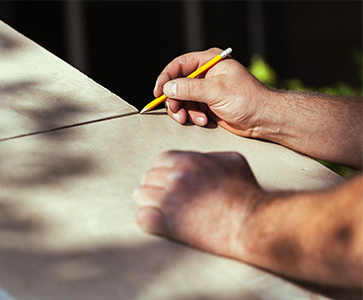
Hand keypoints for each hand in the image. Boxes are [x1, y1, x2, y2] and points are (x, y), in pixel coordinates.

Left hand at [132, 151, 266, 257]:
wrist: (251, 222)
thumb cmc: (246, 192)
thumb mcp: (232, 160)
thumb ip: (209, 156)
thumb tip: (198, 159)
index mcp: (187, 161)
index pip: (159, 161)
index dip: (163, 172)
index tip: (169, 182)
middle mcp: (175, 177)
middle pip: (148, 177)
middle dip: (156, 187)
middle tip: (167, 199)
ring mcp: (168, 200)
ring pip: (140, 195)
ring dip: (149, 202)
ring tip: (161, 211)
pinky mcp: (167, 222)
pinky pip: (142, 217)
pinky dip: (149, 220)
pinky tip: (159, 223)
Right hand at [154, 48, 270, 137]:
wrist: (263, 119)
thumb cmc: (247, 99)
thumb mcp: (217, 91)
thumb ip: (190, 88)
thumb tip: (168, 87)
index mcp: (209, 62)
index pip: (179, 65)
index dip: (166, 78)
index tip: (158, 92)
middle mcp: (205, 74)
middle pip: (177, 84)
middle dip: (175, 100)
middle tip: (178, 113)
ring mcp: (205, 90)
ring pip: (181, 99)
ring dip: (184, 111)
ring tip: (194, 120)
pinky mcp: (206, 104)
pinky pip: (189, 109)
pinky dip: (192, 117)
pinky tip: (203, 121)